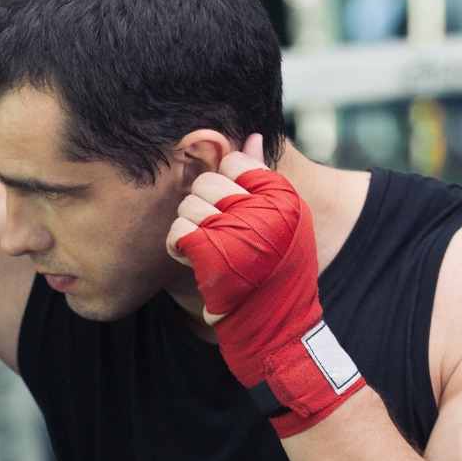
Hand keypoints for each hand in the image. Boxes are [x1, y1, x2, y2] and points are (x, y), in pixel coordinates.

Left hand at [164, 132, 275, 323]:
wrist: (277, 325)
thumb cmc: (277, 271)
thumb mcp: (282, 221)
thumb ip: (263, 179)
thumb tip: (251, 135)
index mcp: (284, 195)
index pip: (235, 162)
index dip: (224, 185)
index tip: (230, 209)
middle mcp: (265, 208)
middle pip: (206, 182)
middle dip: (203, 207)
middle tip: (218, 233)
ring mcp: (238, 230)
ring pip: (188, 207)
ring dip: (190, 229)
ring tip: (211, 250)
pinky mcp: (213, 254)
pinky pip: (177, 232)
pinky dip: (178, 247)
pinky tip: (193, 259)